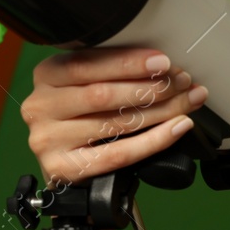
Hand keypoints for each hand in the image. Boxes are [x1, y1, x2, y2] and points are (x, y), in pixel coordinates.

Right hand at [21, 47, 207, 188]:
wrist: (70, 168)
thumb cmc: (84, 119)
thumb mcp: (88, 86)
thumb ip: (112, 73)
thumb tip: (163, 64)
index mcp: (47, 75)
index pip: (88, 64)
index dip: (129, 63)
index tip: (163, 61)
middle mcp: (41, 106)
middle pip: (103, 94)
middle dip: (151, 87)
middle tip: (183, 82)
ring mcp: (49, 139)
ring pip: (115, 122)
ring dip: (161, 111)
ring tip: (188, 102)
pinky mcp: (64, 168)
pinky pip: (119, 153)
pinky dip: (155, 140)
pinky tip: (177, 128)